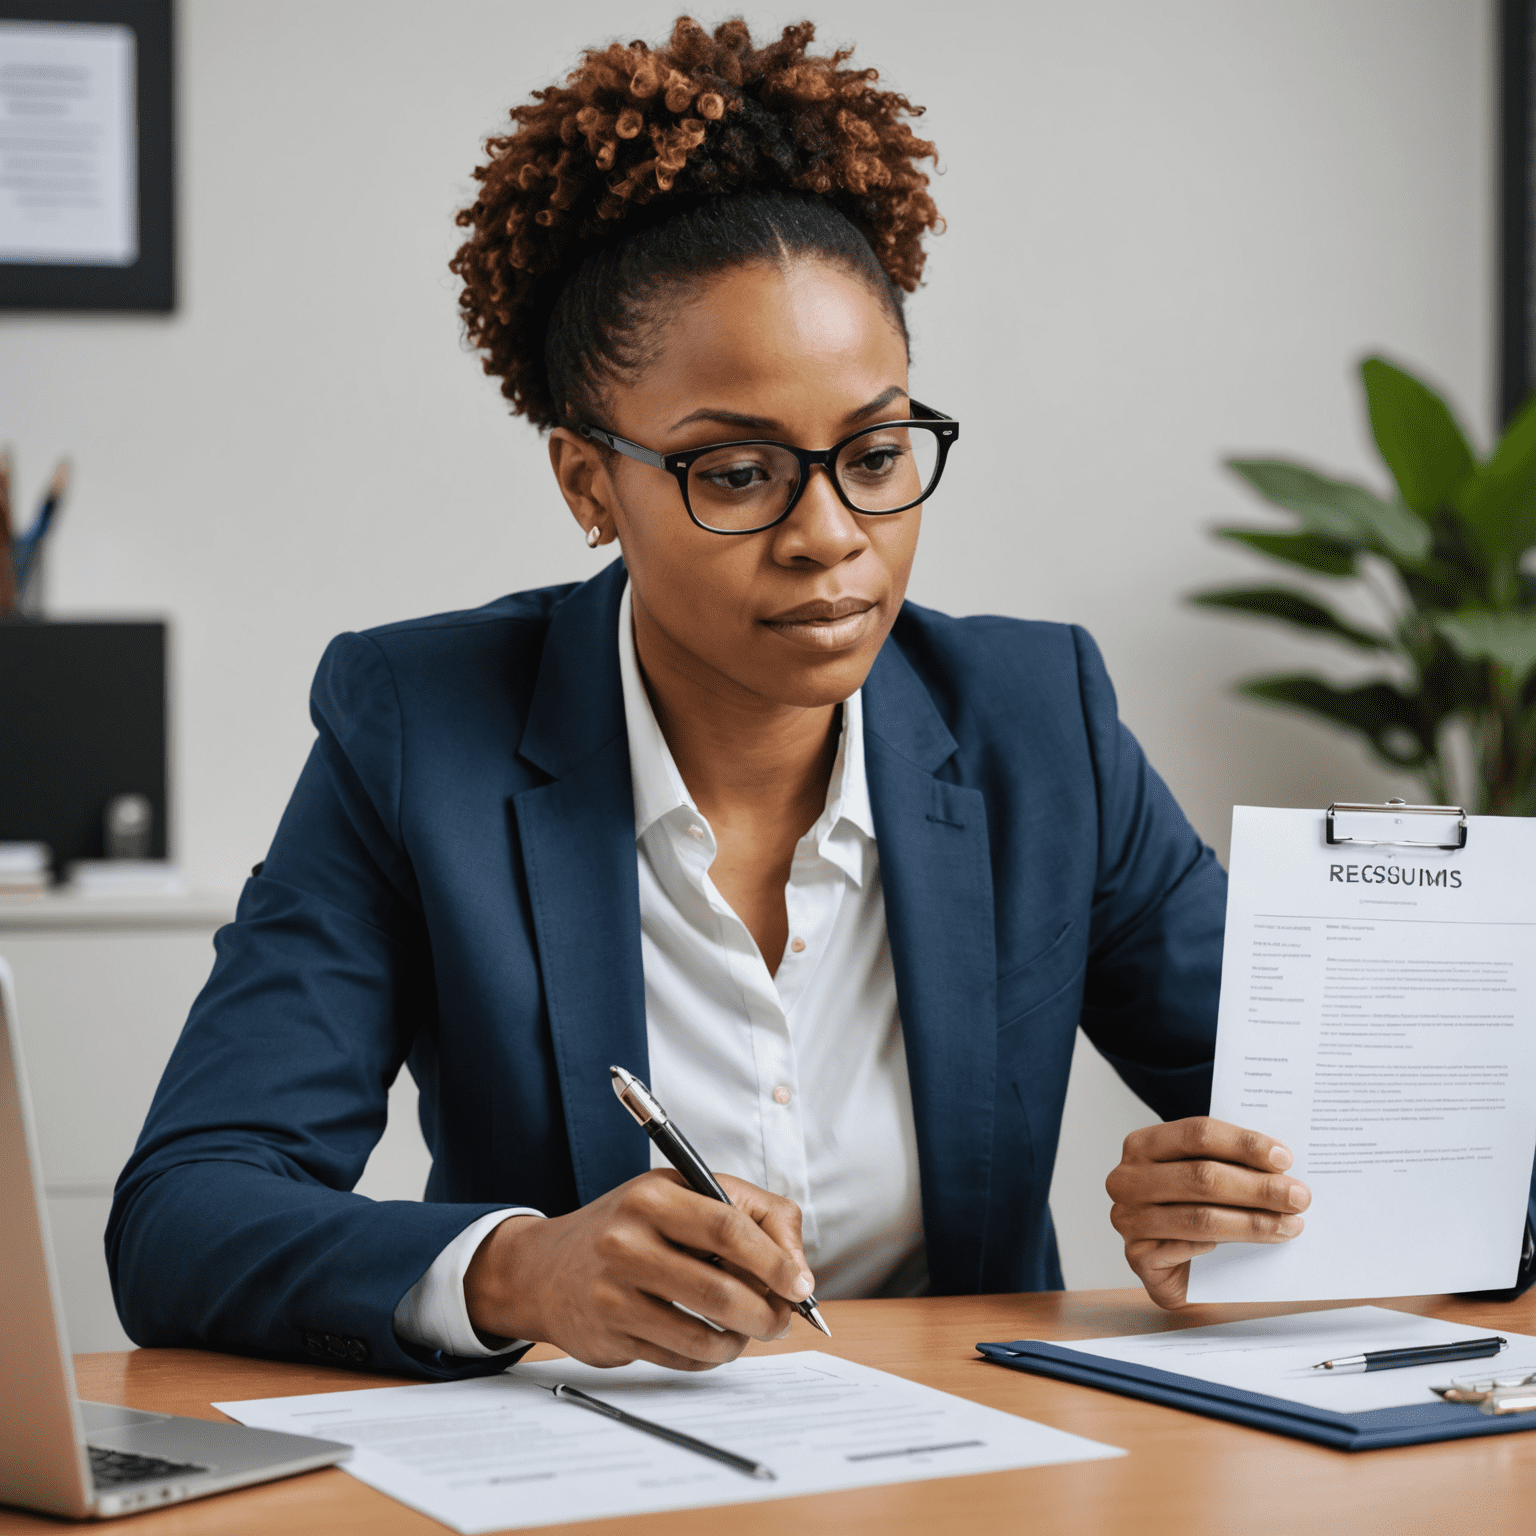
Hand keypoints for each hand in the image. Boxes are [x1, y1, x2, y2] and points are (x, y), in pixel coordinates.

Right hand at [462, 1170, 814, 1369]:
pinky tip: (710, 1341)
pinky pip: (679, 1357)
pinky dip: (708, 1356)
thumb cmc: (631, 1227)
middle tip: (783, 1318)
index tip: (802, 1285)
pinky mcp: (608, 1335)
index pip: (727, 1227)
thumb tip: (798, 1269)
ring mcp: (613, 1291)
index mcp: (653, 1195)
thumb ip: (750, 1214)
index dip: (774, 1260)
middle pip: (719, 1289)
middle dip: (766, 1312)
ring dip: (740, 1340)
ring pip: (702, 1333)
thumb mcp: (681, 1195)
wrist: (545, 1268)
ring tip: (748, 1330)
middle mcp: (627, 1241)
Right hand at [1106, 1117, 1310, 1309]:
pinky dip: (1224, 1247)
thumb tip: (1281, 1163)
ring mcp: (1128, 1218)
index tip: (1284, 1158)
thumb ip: (1229, 1162)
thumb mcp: (1204, 1172)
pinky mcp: (1137, 1257)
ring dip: (1254, 1222)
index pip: (1197, 1134)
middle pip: (1201, 1176)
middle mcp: (1127, 1178)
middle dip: (1258, 1187)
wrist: (1173, 1261)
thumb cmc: (1193, 1205)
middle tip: (1298, 1196)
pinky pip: (1188, 1249)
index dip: (1244, 1144)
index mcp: (1142, 1145)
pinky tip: (1254, 1247)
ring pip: (1201, 1217)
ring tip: (1290, 1224)